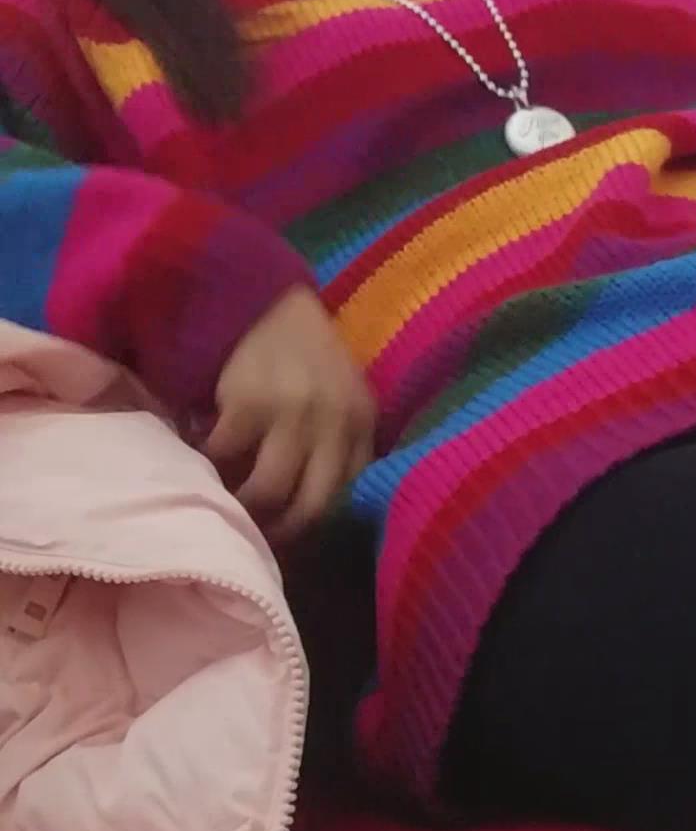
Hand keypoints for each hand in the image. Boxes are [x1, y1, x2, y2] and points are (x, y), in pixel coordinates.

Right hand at [207, 286, 377, 546]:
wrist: (263, 298)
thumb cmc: (301, 353)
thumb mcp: (340, 394)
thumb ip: (337, 440)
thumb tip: (305, 503)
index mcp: (362, 421)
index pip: (346, 491)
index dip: (314, 520)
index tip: (286, 530)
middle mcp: (335, 422)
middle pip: (311, 506)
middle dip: (280, 531)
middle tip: (252, 532)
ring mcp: (293, 414)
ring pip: (267, 491)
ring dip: (241, 506)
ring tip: (223, 501)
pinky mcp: (249, 404)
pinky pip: (225, 456)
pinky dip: (208, 465)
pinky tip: (198, 458)